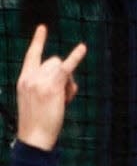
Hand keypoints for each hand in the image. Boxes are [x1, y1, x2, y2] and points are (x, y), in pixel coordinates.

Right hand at [16, 25, 86, 150]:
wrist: (34, 136)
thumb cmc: (38, 123)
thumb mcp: (36, 100)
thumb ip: (47, 85)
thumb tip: (68, 79)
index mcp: (23, 79)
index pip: (31, 55)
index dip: (38, 41)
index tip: (43, 28)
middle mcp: (30, 76)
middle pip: (54, 61)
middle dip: (63, 74)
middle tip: (63, 95)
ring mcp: (40, 80)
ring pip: (62, 67)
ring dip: (68, 82)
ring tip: (64, 99)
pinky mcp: (52, 86)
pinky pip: (66, 68)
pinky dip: (76, 57)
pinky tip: (83, 48)